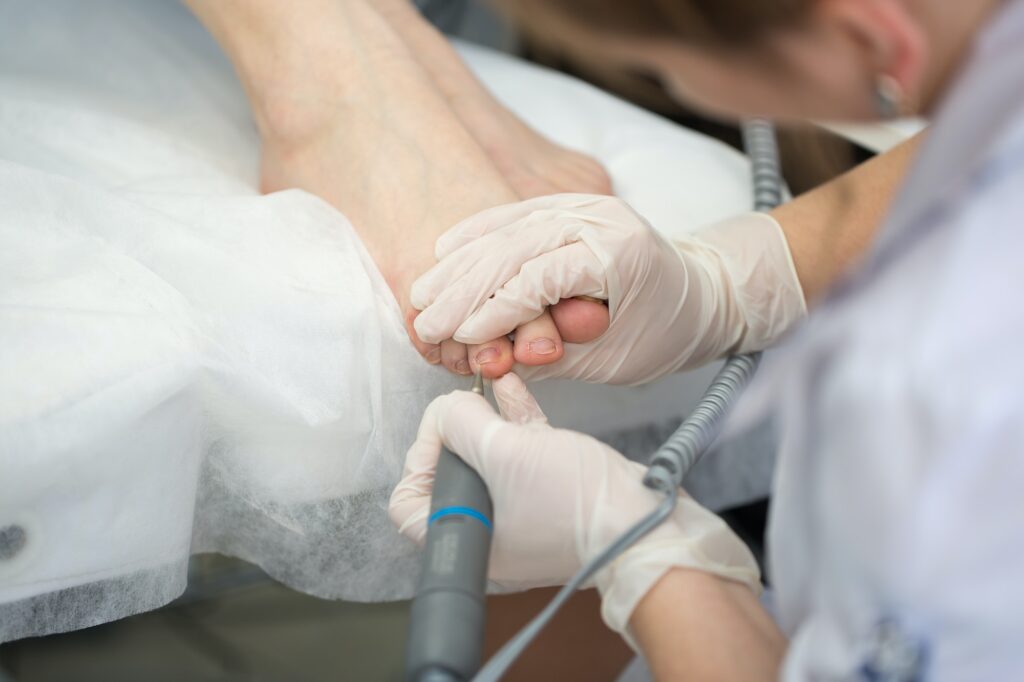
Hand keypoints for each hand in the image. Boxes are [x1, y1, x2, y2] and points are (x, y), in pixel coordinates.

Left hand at [388, 373, 759, 632]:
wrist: (642, 522)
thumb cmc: (571, 502)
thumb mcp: (502, 452)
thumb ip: (460, 423)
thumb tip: (447, 407)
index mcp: (466, 541)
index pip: (407, 502)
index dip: (418, 458)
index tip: (443, 428)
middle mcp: (486, 530)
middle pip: (447, 473)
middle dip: (456, 430)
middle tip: (467, 407)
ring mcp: (519, 511)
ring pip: (487, 458)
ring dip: (485, 419)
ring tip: (486, 388)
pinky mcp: (550, 491)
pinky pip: (520, 453)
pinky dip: (514, 422)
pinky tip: (511, 388)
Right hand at [410, 194, 805, 384]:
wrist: (703, 292)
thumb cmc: (664, 332)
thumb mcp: (613, 360)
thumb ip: (552, 357)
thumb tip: (491, 357)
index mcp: (618, 254)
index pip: (540, 278)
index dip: (495, 311)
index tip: (461, 338)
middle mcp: (599, 218)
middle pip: (515, 248)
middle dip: (464, 289)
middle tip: (425, 322)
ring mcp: (583, 205)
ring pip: (508, 229)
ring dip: (460, 263)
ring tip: (421, 295)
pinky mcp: (570, 204)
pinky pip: (515, 214)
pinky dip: (478, 233)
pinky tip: (445, 250)